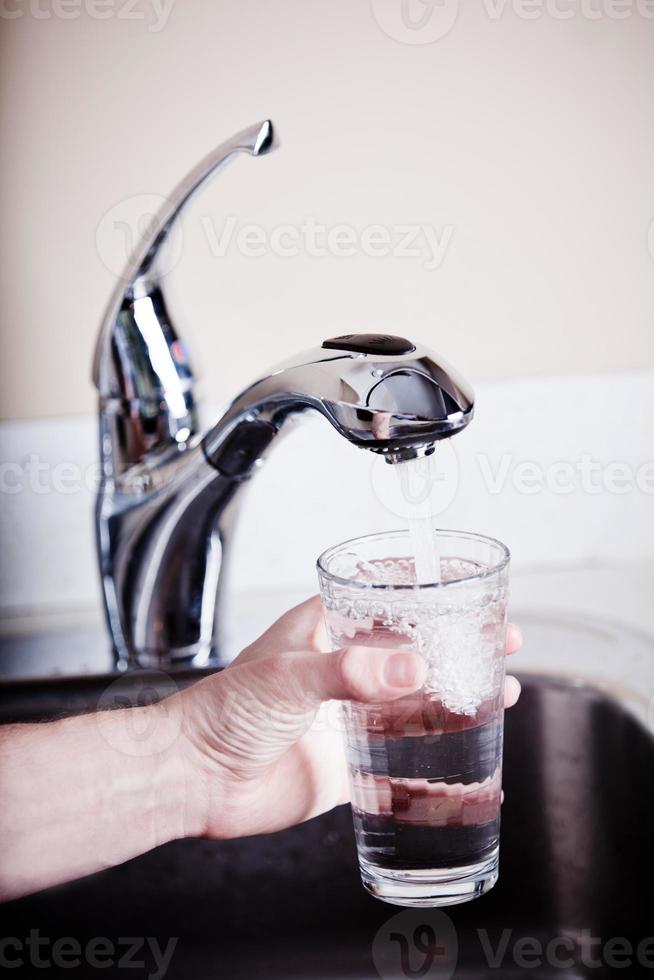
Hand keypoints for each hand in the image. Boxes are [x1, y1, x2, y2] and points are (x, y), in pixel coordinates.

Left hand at [172, 597, 522, 840]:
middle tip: (502, 640)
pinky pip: (404, 756)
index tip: (470, 590)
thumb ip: (349, 673)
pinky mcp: (352, 760)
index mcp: (324, 631)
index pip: (385, 599)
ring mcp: (350, 714)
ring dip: (458, 694)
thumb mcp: (288, 678)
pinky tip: (470, 752)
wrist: (197, 778)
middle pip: (414, 650)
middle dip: (458, 645)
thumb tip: (412, 668)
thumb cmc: (222, 711)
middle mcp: (343, 669)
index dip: (430, 594)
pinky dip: (439, 754)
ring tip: (502, 689)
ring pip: (417, 700)